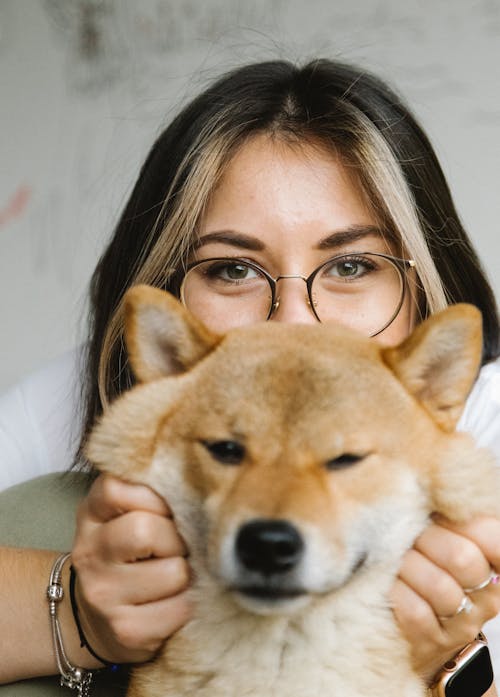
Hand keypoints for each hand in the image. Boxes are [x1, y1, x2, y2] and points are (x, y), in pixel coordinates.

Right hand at [71, 474, 191, 663]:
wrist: (97, 615)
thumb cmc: (127, 551)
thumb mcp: (125, 511)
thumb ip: (150, 491)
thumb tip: (197, 488)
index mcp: (90, 514)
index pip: (116, 488)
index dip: (154, 497)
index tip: (164, 510)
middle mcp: (89, 553)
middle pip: (145, 530)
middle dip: (176, 538)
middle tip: (178, 546)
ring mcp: (103, 595)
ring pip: (173, 572)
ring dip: (187, 572)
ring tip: (176, 572)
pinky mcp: (126, 630)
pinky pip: (180, 608)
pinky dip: (188, 602)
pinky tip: (174, 599)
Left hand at [391, 515, 499, 682]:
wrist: (417, 627)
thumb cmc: (429, 565)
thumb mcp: (447, 536)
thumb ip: (449, 515)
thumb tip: (432, 478)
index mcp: (495, 564)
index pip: (495, 539)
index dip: (464, 521)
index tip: (440, 513)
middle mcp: (487, 596)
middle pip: (463, 559)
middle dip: (427, 538)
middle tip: (410, 533)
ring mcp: (462, 621)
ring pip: (439, 586)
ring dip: (408, 564)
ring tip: (396, 555)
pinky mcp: (431, 641)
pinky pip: (415, 611)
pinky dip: (397, 591)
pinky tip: (388, 580)